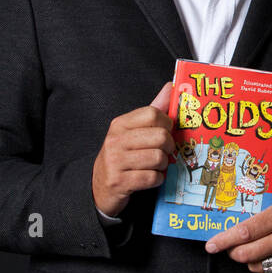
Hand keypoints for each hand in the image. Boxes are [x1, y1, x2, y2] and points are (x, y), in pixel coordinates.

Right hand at [92, 82, 174, 216]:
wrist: (100, 185)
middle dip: (168, 147)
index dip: (167, 123)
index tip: (166, 131)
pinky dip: (157, 179)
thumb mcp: (133, 130)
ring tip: (156, 165)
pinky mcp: (119, 182)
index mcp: (120, 124)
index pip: (153, 114)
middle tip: (164, 152)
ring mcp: (115, 162)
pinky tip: (150, 178)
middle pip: (160, 136)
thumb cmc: (122, 154)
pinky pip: (151, 178)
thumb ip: (153, 109)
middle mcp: (115, 141)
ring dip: (163, 165)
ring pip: (158, 158)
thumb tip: (171, 86)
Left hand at [204, 200, 271, 272]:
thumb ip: (257, 220)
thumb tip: (227, 234)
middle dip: (234, 253)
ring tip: (263, 250)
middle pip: (246, 253)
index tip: (211, 245)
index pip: (245, 231)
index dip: (224, 240)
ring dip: (252, 261)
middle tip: (234, 249)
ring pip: (255, 267)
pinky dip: (265, 272)